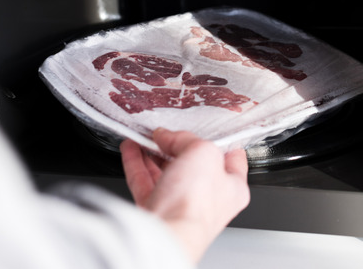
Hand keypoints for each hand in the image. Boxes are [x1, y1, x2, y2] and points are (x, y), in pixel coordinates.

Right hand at [120, 129, 249, 262]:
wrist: (166, 234)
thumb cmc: (195, 203)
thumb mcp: (203, 152)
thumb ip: (187, 139)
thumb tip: (168, 136)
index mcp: (232, 188)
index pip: (231, 159)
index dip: (218, 141)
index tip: (203, 128)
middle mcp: (208, 200)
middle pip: (194, 165)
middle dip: (177, 146)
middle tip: (165, 132)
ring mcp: (181, 206)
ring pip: (166, 174)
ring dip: (153, 152)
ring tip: (143, 135)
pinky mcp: (157, 211)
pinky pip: (145, 182)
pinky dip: (136, 164)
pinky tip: (130, 149)